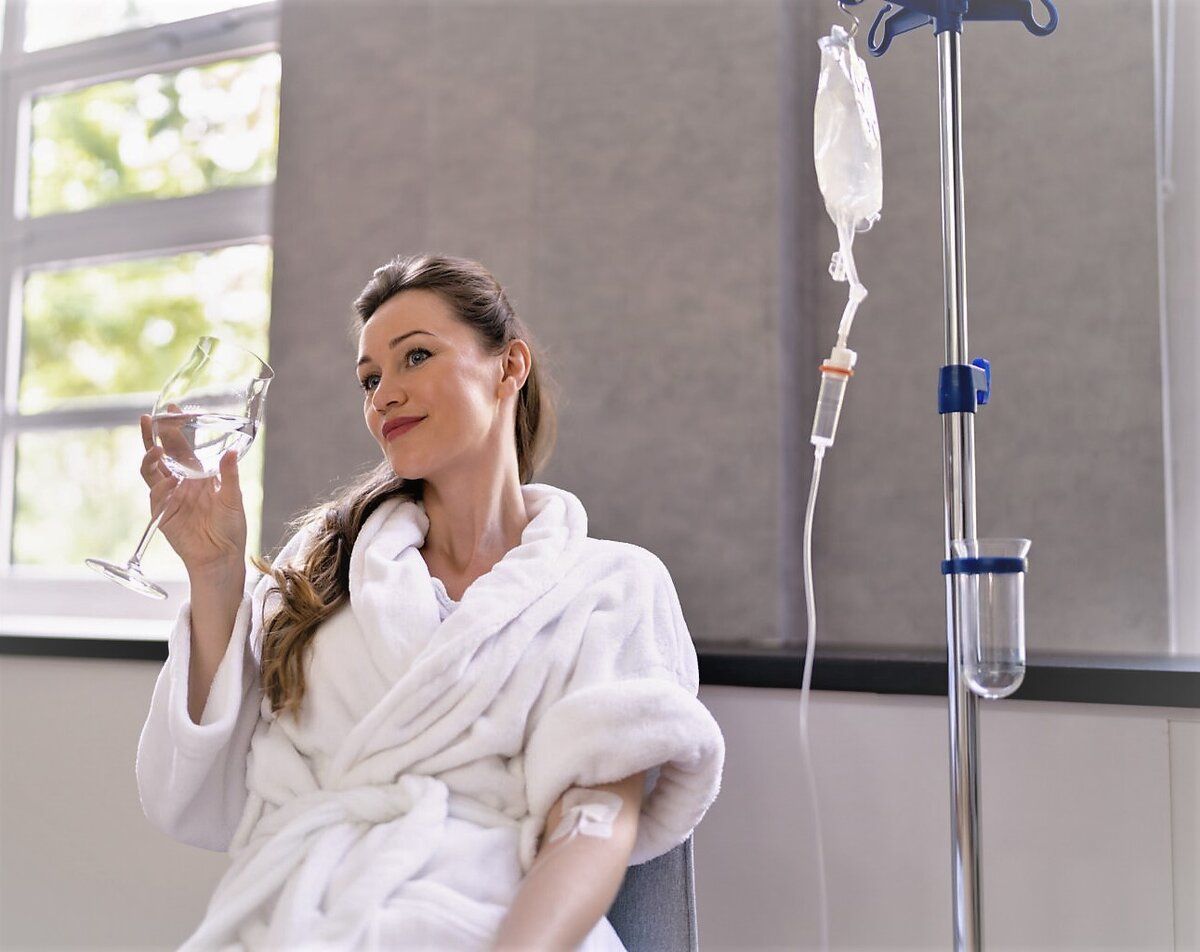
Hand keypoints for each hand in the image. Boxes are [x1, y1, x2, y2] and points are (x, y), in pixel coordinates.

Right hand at [139, 410, 246, 576]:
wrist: (220, 557)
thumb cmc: (230, 528)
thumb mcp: (234, 499)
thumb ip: (229, 476)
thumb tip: (231, 451)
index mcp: (199, 475)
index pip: (183, 446)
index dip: (176, 428)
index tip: (173, 409)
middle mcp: (181, 482)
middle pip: (162, 453)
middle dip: (154, 435)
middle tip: (149, 418)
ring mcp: (169, 497)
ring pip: (152, 471)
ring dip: (150, 458)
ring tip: (155, 449)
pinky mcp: (162, 513)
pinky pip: (156, 495)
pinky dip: (161, 487)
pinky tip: (170, 484)